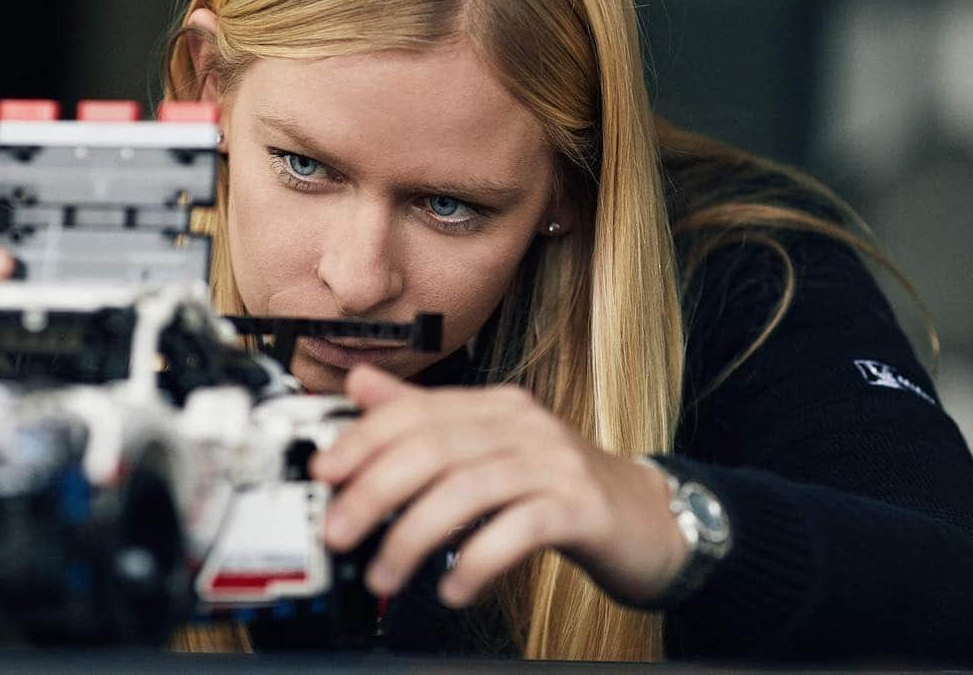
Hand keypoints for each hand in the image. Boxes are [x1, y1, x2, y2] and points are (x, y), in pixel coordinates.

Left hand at [310, 365, 690, 608]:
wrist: (646, 517)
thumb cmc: (557, 486)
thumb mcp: (488, 446)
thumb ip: (425, 417)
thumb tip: (361, 385)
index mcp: (496, 406)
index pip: (419, 409)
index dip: (365, 437)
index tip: (326, 473)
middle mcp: (524, 426)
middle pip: (436, 446)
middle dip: (376, 489)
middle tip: (339, 532)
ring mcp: (555, 463)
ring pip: (469, 487)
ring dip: (414, 534)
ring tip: (385, 574)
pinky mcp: (580, 508)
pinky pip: (518, 528)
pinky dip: (477, 559)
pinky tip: (453, 588)